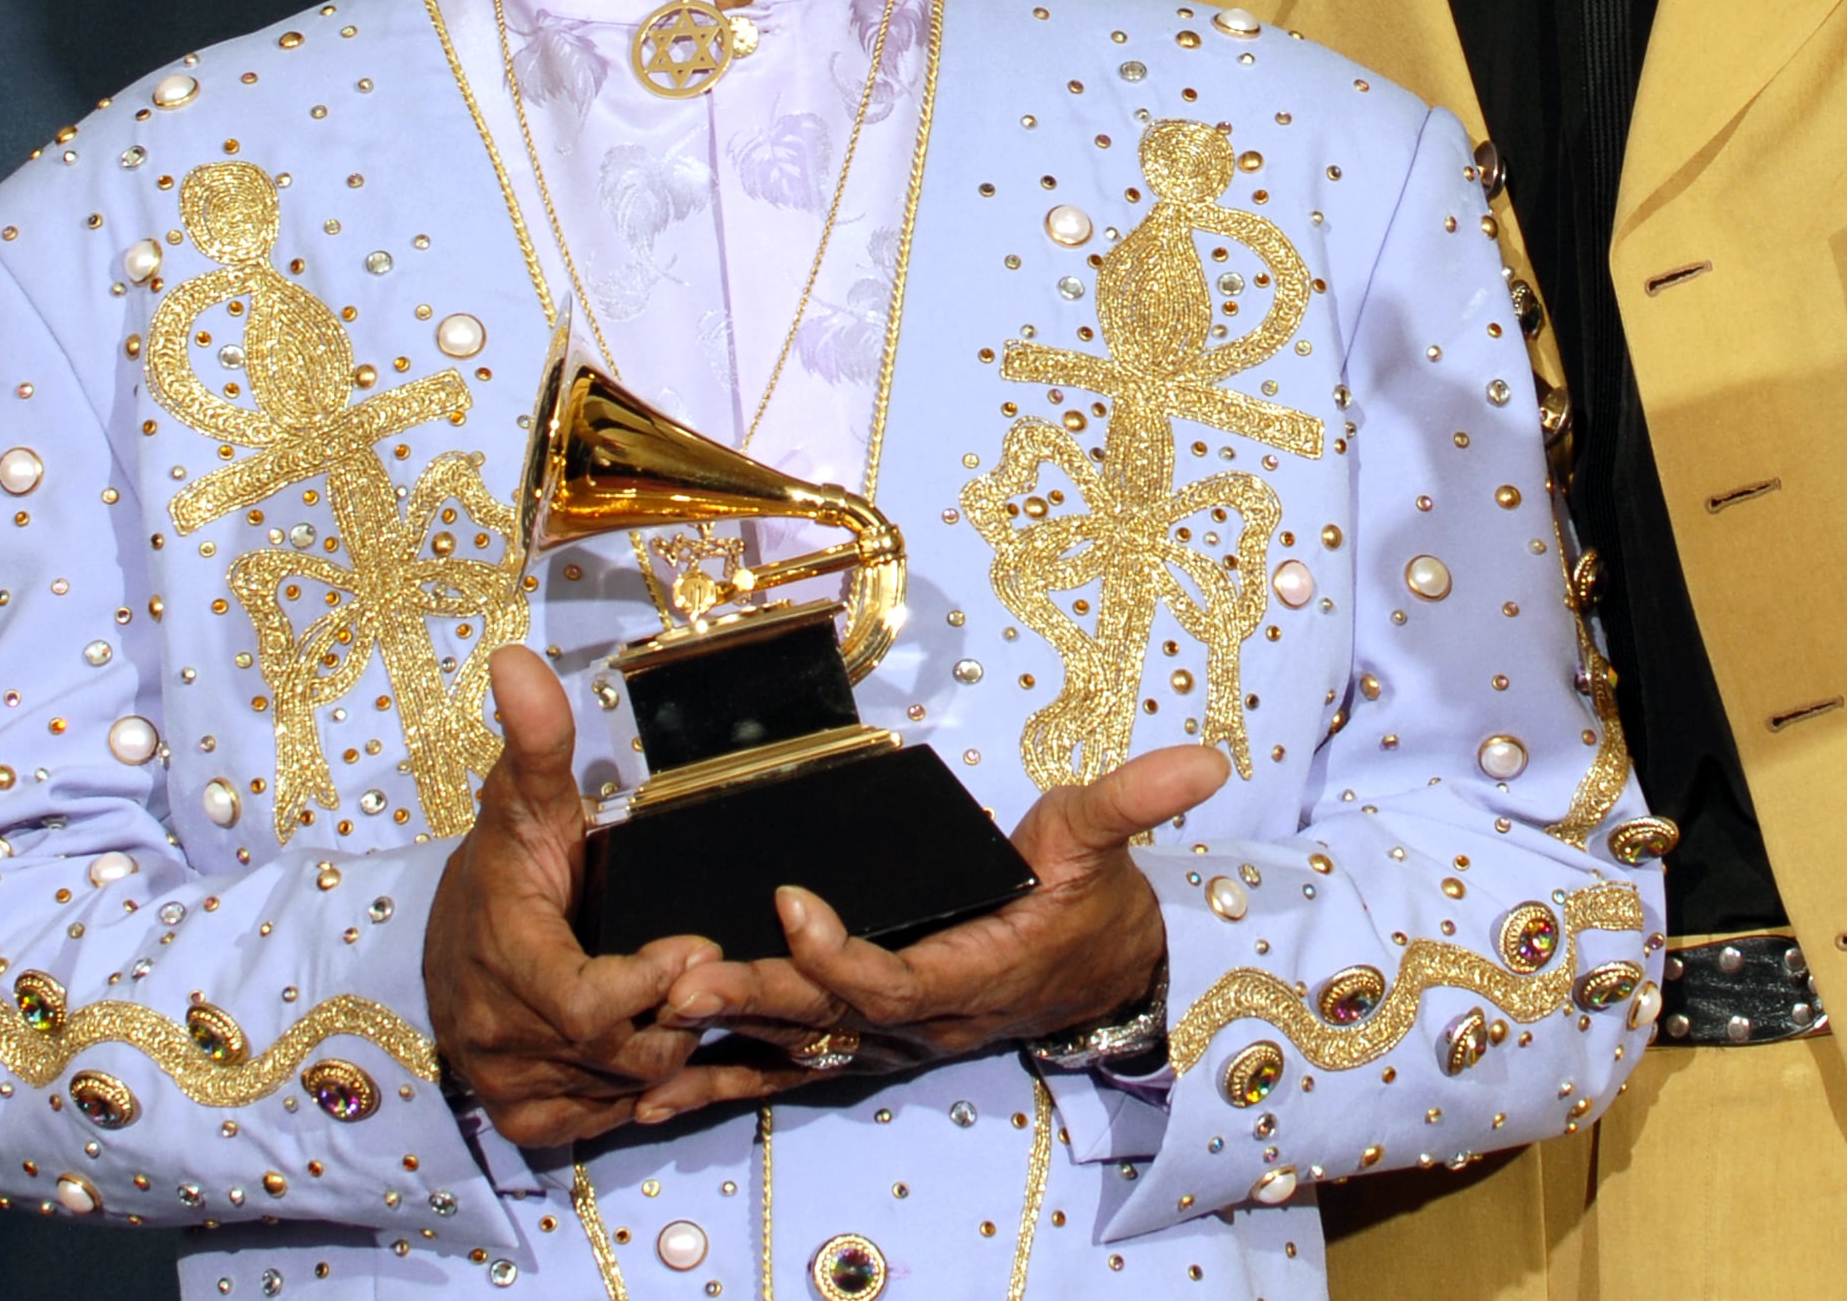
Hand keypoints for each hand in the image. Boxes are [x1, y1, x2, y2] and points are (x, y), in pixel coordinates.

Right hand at [421, 645, 718, 1143]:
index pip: (583, 1006)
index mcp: (505, 963)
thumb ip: (535, 740)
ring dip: (673, 1050)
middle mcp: (502, 1039)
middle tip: (715, 966)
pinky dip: (650, 1089)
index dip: (645, 985)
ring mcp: (514, 1086)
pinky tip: (676, 1048)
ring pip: (626, 1091)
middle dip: (677, 1013)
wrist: (452, 941)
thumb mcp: (522, 801)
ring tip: (703, 996)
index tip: (695, 942)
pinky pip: (610, 1122)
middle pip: (620, 1053)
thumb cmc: (504, 867)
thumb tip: (516, 659)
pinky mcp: (529, 1120)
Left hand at [628, 744, 1230, 1127]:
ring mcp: (892, 1040)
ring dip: (721, 1040)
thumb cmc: (1092, 903)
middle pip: (824, 1020)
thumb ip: (1135, 802)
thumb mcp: (1104, 844)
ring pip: (796, 1047)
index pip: (893, 976)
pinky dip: (725, 1076)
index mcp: (970, 976)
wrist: (1106, 977)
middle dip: (748, 1001)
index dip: (839, 952)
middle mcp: (921, 1023)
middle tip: (675, 976)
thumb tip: (1201, 760)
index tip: (790, 902)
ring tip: (645, 1020)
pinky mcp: (871, 1038)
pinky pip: (792, 1064)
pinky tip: (652, 1086)